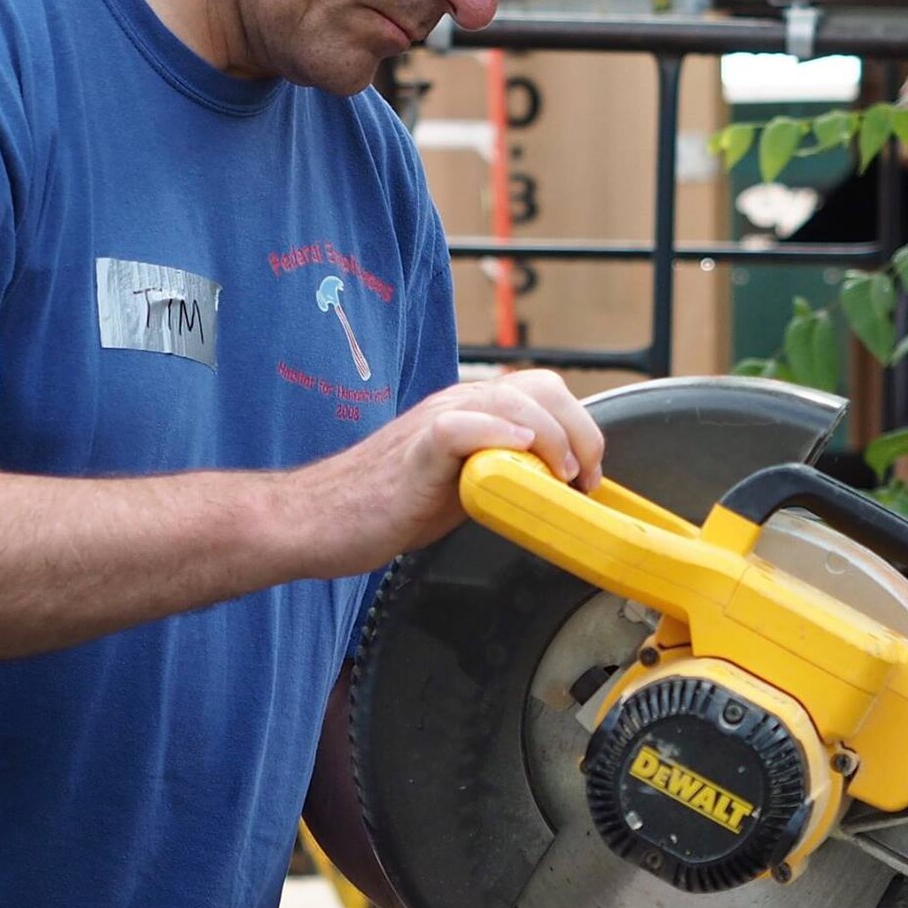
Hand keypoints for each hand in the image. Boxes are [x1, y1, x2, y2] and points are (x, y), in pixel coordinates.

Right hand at [285, 369, 603, 579]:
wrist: (319, 520)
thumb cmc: (382, 506)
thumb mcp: (459, 485)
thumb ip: (500, 473)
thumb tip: (551, 491)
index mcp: (469, 410)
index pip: (543, 391)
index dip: (579, 426)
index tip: (589, 475)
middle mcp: (456, 405)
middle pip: (540, 387)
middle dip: (578, 430)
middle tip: (583, 479)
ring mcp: (435, 421)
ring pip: (511, 401)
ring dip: (550, 438)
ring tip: (558, 477)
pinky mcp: (416, 450)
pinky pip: (462, 426)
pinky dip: (497, 436)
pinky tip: (515, 458)